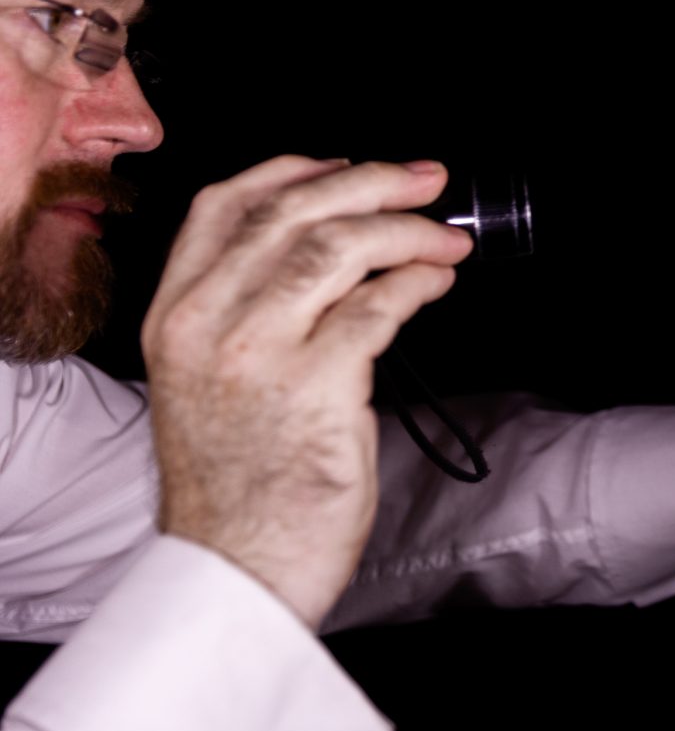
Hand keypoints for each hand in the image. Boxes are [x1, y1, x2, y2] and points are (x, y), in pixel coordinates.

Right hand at [141, 156, 473, 626]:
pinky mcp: (315, 384)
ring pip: (338, 248)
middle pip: (293, 213)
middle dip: (371, 183)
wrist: (237, 567)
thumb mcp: (209, 380)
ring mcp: (257, 352)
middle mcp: (205, 323)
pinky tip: (436, 283)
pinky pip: (379, 306)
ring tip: (446, 239)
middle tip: (426, 180)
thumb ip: (250, 311)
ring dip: (406, 232)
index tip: (346, 163)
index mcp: (174, 316)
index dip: (293, 171)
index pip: (223, 207)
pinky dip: (417, 283)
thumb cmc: (238, 484)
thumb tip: (336, 254)